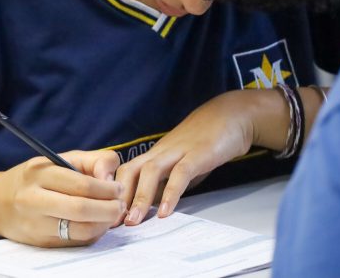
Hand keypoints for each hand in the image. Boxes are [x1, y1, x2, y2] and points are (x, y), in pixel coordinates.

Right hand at [0, 150, 124, 246]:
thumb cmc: (33, 178)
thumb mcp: (57, 159)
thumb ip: (90, 160)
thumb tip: (111, 177)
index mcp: (39, 173)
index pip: (81, 184)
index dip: (107, 188)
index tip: (117, 188)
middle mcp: (34, 199)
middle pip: (81, 209)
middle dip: (109, 209)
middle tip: (120, 205)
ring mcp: (36, 224)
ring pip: (81, 230)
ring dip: (104, 224)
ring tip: (111, 215)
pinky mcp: (41, 242)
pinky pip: (76, 241)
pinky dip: (92, 234)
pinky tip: (96, 224)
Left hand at [116, 90, 256, 225]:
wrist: (231, 116)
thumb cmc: (206, 142)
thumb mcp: (183, 165)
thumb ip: (169, 182)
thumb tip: (155, 205)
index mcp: (155, 155)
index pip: (127, 173)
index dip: (115, 193)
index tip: (108, 216)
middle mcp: (161, 152)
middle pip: (130, 171)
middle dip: (119, 197)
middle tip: (112, 223)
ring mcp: (178, 151)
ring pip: (150, 172)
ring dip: (139, 197)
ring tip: (132, 221)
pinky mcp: (198, 154)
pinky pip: (180, 174)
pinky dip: (171, 193)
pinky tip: (164, 212)